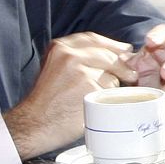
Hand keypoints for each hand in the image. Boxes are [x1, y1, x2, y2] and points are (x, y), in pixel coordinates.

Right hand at [3, 31, 138, 159]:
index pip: (94, 39)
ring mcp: (81, 72)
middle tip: (131, 75)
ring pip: (112, 75)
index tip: (125, 51)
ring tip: (97, 98)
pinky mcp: (90, 89)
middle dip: (122, 66)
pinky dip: (109, 100)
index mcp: (61, 47)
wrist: (34, 124)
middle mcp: (70, 55)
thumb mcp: (56, 68)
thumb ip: (78, 59)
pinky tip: (97, 106)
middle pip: (108, 56)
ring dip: (112, 86)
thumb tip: (114, 55)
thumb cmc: (46, 102)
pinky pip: (111, 92)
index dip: (113, 45)